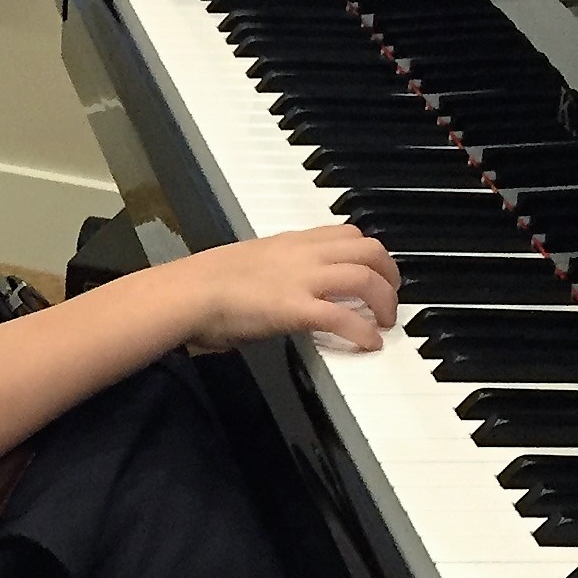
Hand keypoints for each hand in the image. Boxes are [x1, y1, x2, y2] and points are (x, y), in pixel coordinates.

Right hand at [177, 226, 400, 352]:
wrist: (188, 293)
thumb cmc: (204, 283)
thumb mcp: (249, 265)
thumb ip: (274, 272)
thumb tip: (280, 292)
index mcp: (291, 243)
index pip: (346, 233)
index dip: (370, 253)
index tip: (374, 272)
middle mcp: (303, 255)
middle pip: (368, 250)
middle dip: (389, 273)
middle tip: (390, 297)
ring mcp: (301, 280)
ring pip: (364, 278)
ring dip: (384, 301)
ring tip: (384, 323)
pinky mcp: (294, 308)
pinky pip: (343, 317)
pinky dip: (364, 331)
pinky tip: (368, 343)